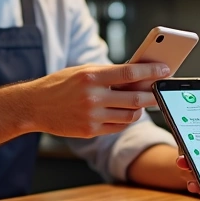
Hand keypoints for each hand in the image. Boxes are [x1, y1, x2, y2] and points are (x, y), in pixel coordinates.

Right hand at [25, 63, 169, 137]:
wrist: (34, 105)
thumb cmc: (60, 84)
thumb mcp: (82, 71)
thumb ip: (107, 73)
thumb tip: (136, 75)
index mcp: (91, 77)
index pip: (129, 73)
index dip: (150, 71)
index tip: (165, 69)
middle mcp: (92, 97)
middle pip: (134, 98)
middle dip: (152, 95)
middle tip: (161, 91)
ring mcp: (91, 116)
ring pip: (129, 116)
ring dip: (140, 110)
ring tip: (142, 103)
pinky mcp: (89, 131)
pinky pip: (117, 127)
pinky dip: (126, 120)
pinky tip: (126, 113)